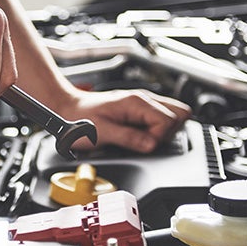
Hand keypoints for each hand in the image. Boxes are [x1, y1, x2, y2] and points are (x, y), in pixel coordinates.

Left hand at [58, 89, 190, 152]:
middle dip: (168, 133)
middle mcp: (143, 99)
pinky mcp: (139, 110)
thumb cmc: (79, 119)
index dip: (159, 138)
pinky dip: (158, 129)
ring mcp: (142, 103)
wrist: (66, 109)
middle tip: (147, 142)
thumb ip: (129, 138)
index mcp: (136, 103)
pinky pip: (161, 117)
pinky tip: (142, 135)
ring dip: (165, 131)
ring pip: (174, 114)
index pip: (169, 120)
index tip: (144, 145)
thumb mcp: (102, 133)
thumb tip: (151, 145)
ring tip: (143, 139)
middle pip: (179, 114)